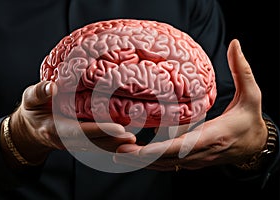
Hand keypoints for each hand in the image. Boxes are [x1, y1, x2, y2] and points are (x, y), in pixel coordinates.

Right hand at [3, 81, 135, 166]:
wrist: (33, 129)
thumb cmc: (33, 111)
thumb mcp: (30, 100)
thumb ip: (39, 93)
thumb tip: (53, 87)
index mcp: (57, 129)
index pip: (82, 132)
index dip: (100, 131)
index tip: (119, 129)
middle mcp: (70, 140)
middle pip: (96, 142)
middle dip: (116, 141)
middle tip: (135, 139)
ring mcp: (78, 143)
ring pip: (100, 146)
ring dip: (118, 145)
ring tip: (137, 142)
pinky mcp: (84, 142)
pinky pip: (100, 144)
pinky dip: (114, 143)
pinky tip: (130, 140)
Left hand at [114, 39, 267, 170]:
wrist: (255, 145)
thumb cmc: (250, 120)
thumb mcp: (252, 95)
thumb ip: (242, 70)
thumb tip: (235, 44)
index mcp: (214, 136)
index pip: (183, 146)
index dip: (160, 150)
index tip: (140, 152)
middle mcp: (202, 152)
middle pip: (168, 160)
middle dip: (143, 157)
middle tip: (119, 150)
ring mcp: (197, 160)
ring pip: (166, 166)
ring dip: (143, 162)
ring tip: (120, 154)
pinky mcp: (193, 162)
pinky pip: (170, 165)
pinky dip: (152, 163)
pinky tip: (136, 157)